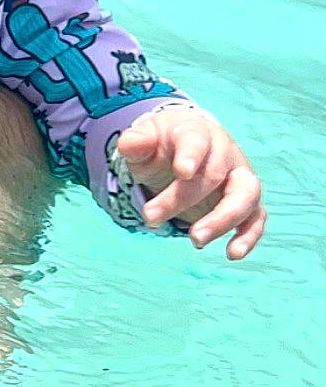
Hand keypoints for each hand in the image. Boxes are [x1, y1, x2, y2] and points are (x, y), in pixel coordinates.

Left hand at [118, 107, 265, 258]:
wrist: (183, 154)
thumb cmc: (162, 148)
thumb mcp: (144, 142)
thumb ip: (136, 142)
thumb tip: (130, 143)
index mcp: (198, 133)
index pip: (197, 141)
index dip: (191, 156)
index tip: (181, 173)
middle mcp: (225, 153)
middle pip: (213, 175)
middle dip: (182, 199)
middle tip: (150, 218)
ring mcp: (240, 177)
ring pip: (246, 195)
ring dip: (223, 220)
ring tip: (195, 240)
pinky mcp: (247, 202)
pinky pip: (256, 218)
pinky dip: (248, 236)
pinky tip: (232, 254)